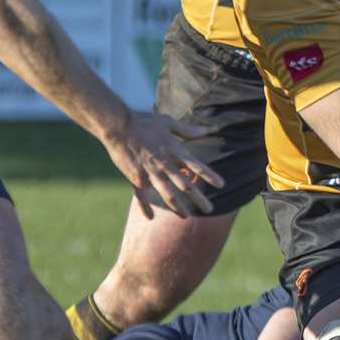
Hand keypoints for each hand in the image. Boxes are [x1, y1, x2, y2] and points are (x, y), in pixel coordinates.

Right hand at [105, 111, 223, 219]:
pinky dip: (145, 208)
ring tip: (186, 216)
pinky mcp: (135, 178)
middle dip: (198, 198)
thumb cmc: (143, 122)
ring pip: (167, 194)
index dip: (209, 175)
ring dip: (177, 207)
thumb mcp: (167, 122)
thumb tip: (206, 130)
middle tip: (209, 210)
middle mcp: (165, 164)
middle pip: (185, 185)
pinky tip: (150, 217)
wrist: (118, 126)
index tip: (221, 185)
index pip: (196, 165)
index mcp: (174, 150)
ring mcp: (150, 173)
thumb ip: (186, 130)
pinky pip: (141, 197)